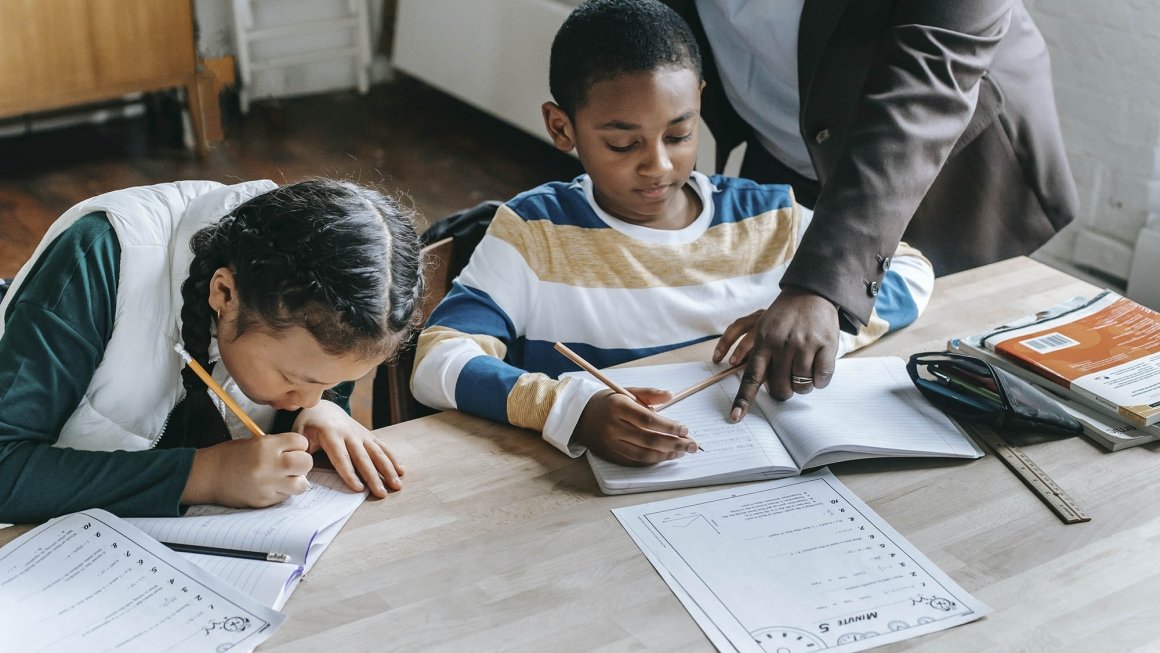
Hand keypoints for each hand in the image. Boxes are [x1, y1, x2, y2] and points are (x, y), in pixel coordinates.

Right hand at [183, 433, 312, 506]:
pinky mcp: (264, 500)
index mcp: (266, 445)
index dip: (298, 445)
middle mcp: (269, 465)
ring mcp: (267, 485)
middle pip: (306, 463)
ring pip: (301, 484)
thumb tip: (300, 452)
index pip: (301, 442)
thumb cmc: (231, 456)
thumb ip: (279, 446)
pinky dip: (282, 492)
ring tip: (285, 478)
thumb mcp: (255, 442)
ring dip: (296, 480)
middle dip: (303, 462)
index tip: (292, 448)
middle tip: (293, 464)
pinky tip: (270, 486)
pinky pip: (285, 497)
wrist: (208, 475)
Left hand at [294, 400, 403, 497]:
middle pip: (363, 458)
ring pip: (377, 452)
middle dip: (374, 476)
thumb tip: (301, 476)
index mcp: (330, 434)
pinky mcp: (368, 434)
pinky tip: (401, 470)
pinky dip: (393, 458)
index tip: (358, 489)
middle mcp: (349, 433)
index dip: (350, 474)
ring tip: (396, 484)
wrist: (323, 407)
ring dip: (388, 469)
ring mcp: (361, 433)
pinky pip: (382, 447)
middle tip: (382, 493)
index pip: (341, 458)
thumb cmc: (308, 425)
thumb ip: (301, 453)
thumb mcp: (298, 435)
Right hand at [572, 388, 697, 465]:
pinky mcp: (610, 454)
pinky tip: (665, 456)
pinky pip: (635, 461)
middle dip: (674, 444)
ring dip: (666, 455)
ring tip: (682, 452)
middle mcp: (613, 427)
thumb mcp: (626, 392)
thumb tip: (671, 395)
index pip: (648, 420)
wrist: (579, 416)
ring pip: (643, 454)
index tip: (685, 429)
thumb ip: (649, 394)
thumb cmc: (608, 402)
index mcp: (618, 407)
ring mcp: (610, 443)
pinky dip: (653, 460)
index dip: (669, 426)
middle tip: (692, 445)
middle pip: (649, 439)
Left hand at [725, 288, 839, 420]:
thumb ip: (755, 354)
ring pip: (802, 386)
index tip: (735, 417)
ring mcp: (805, 345)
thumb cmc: (784, 316)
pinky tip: (817, 366)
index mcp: (763, 342)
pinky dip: (819, 379)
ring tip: (803, 368)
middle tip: (787, 381)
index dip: (743, 400)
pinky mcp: (826, 345)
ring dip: (803, 385)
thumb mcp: (762, 327)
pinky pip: (822, 379)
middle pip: (779, 388)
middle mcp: (782, 345)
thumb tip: (750, 380)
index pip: (751, 377)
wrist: (811, 292)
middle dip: (783, 392)